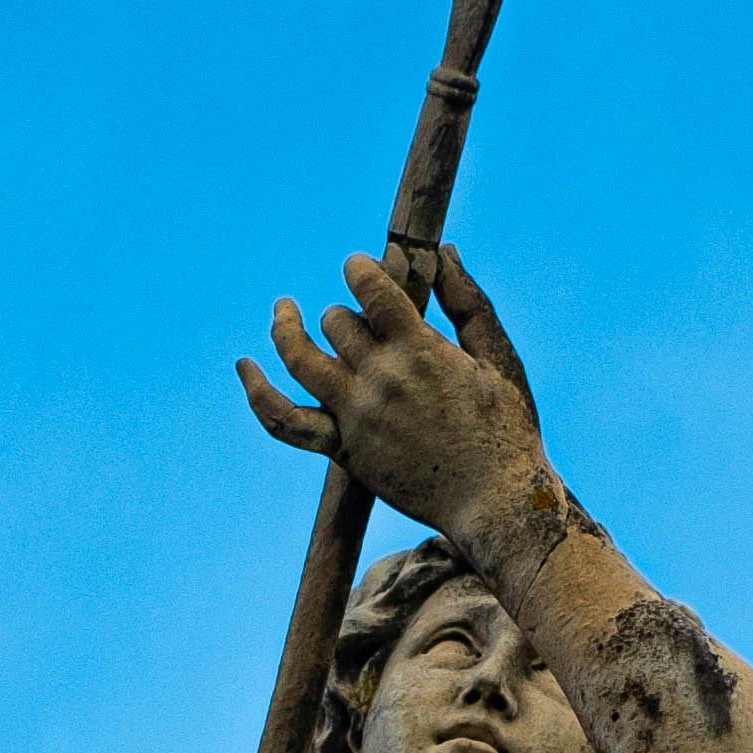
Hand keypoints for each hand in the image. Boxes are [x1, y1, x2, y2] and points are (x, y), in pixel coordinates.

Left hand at [236, 248, 544, 542]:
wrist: (494, 500)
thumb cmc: (508, 427)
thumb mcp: (498, 357)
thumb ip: (468, 302)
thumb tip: (444, 252)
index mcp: (419, 350)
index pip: (370, 290)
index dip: (359, 269)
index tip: (359, 266)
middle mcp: (380, 380)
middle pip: (337, 324)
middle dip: (346, 313)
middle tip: (362, 321)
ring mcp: (356, 416)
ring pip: (299, 359)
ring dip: (285, 330)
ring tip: (282, 311)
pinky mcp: (343, 450)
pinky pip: (285, 421)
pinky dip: (258, 394)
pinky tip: (244, 367)